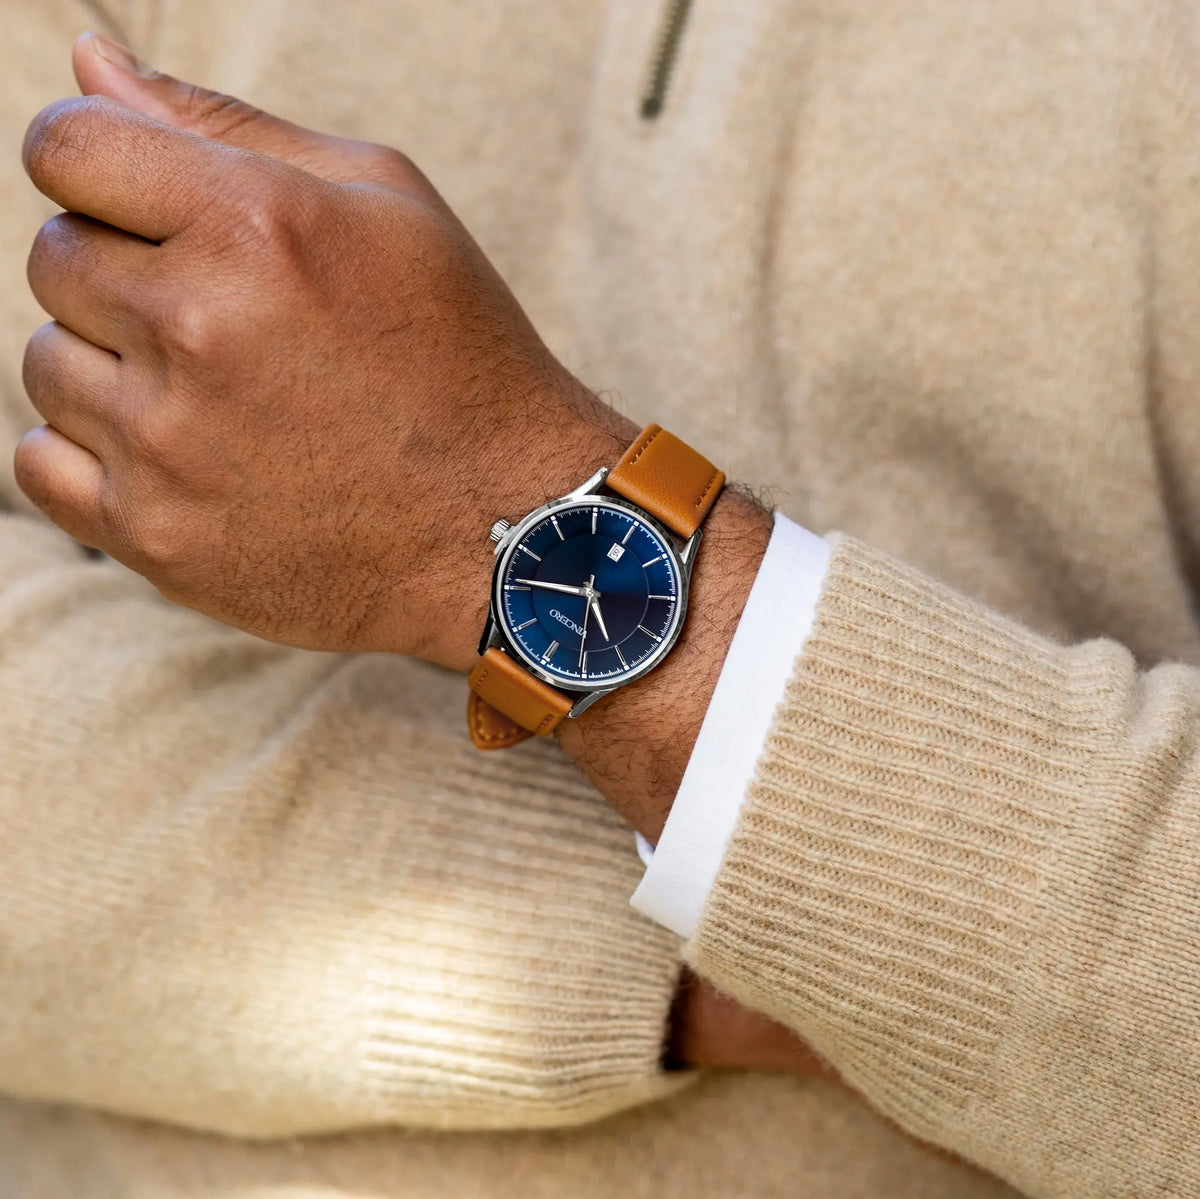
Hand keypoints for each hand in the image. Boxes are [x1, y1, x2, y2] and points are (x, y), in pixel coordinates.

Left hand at [17, 34, 630, 666]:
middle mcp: (198, 329)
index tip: (140, 205)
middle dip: (122, 272)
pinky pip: (41, 465)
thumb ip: (228, 124)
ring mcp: (170, 444)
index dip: (96, 165)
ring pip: (47, 364)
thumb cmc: (458, 357)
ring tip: (220, 398)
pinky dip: (93, 454)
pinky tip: (178, 454)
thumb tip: (86, 59)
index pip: (66, 146)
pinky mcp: (156, 537)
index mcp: (257, 225)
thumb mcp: (389, 207)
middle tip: (222, 319)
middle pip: (54, 258)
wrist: (505, 527)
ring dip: (113, 368)